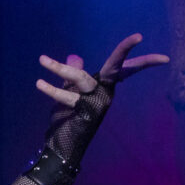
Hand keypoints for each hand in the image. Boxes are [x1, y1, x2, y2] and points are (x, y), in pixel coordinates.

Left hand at [36, 34, 169, 163]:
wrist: (60, 148)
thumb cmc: (67, 121)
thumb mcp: (69, 93)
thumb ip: (71, 76)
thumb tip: (73, 56)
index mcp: (104, 87)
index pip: (122, 68)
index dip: (139, 58)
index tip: (145, 39)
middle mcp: (105, 93)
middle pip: (117, 68)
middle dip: (125, 50)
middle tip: (138, 36)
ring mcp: (97, 103)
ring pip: (81, 78)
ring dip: (60, 69)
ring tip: (42, 60)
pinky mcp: (86, 113)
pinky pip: (68, 97)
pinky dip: (52, 89)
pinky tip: (39, 83)